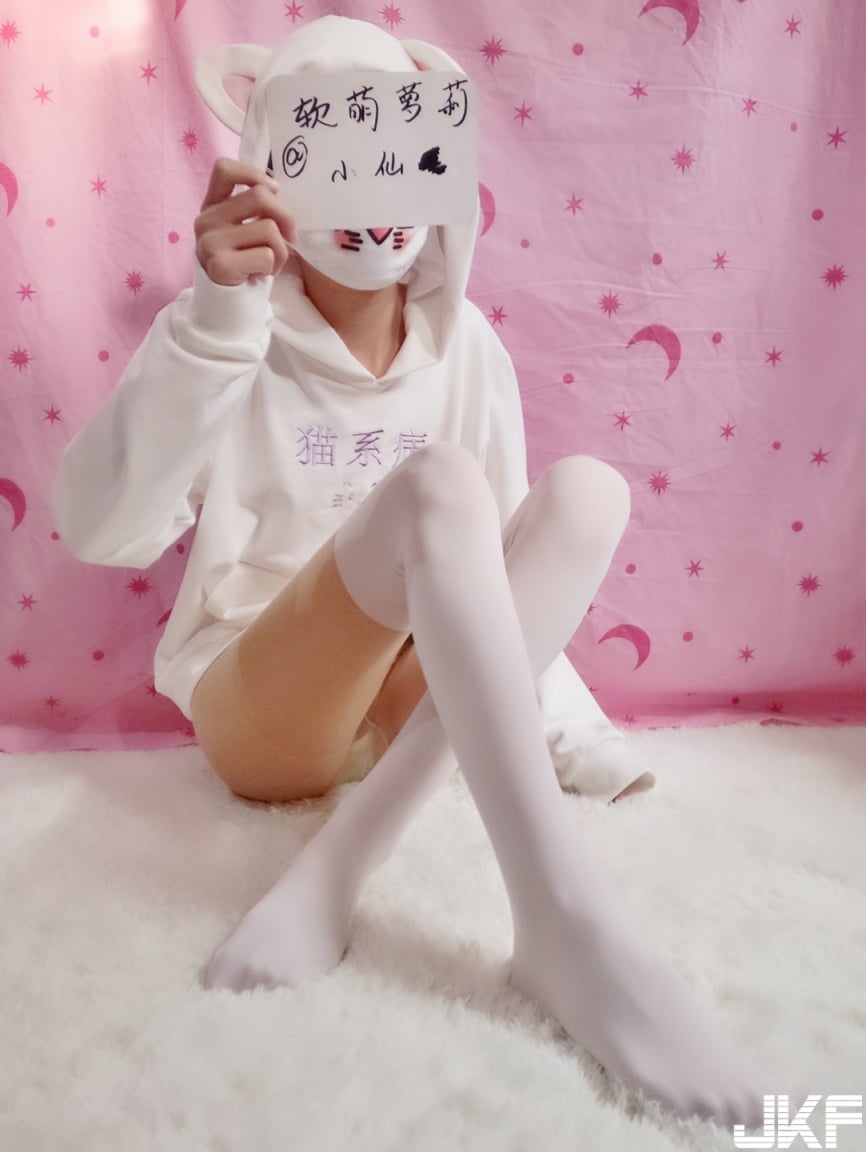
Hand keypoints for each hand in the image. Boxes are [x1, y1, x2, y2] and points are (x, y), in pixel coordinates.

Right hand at [194, 157, 295, 285]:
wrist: (226, 303)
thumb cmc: (242, 262)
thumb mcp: (242, 229)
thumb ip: (255, 208)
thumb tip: (277, 192)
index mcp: (211, 206)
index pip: (224, 169)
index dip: (254, 173)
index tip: (274, 190)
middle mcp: (206, 220)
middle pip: (260, 196)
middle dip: (286, 216)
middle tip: (290, 237)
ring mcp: (210, 242)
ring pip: (268, 228)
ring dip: (282, 249)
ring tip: (272, 261)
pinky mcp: (220, 265)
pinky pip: (266, 255)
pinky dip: (274, 266)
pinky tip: (263, 273)